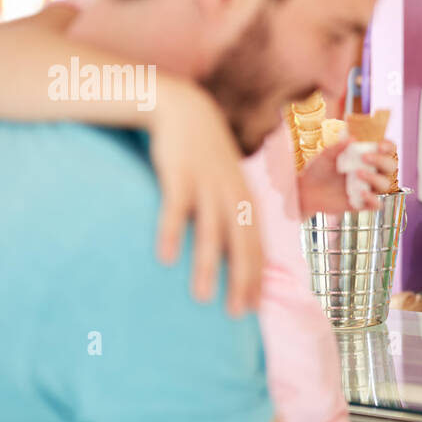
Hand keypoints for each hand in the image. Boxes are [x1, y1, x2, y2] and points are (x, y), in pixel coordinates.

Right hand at [149, 82, 261, 315]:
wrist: (185, 108)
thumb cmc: (205, 154)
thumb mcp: (226, 182)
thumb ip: (230, 212)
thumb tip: (229, 250)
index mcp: (245, 200)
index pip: (256, 246)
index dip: (256, 277)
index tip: (252, 309)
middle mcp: (232, 195)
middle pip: (242, 244)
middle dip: (241, 280)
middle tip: (236, 313)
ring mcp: (207, 184)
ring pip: (211, 231)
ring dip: (207, 265)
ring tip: (201, 297)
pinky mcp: (179, 173)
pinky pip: (176, 207)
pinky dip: (171, 232)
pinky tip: (165, 258)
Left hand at [298, 138, 396, 216]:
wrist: (306, 191)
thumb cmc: (317, 171)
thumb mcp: (325, 156)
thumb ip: (338, 147)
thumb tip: (352, 138)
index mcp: (365, 157)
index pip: (387, 150)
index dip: (388, 147)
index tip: (379, 145)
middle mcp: (370, 172)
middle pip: (390, 166)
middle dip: (382, 160)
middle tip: (364, 157)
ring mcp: (367, 188)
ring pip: (385, 185)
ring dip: (375, 178)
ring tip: (358, 173)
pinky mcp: (362, 203)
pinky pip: (377, 204)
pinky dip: (373, 199)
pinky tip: (361, 192)